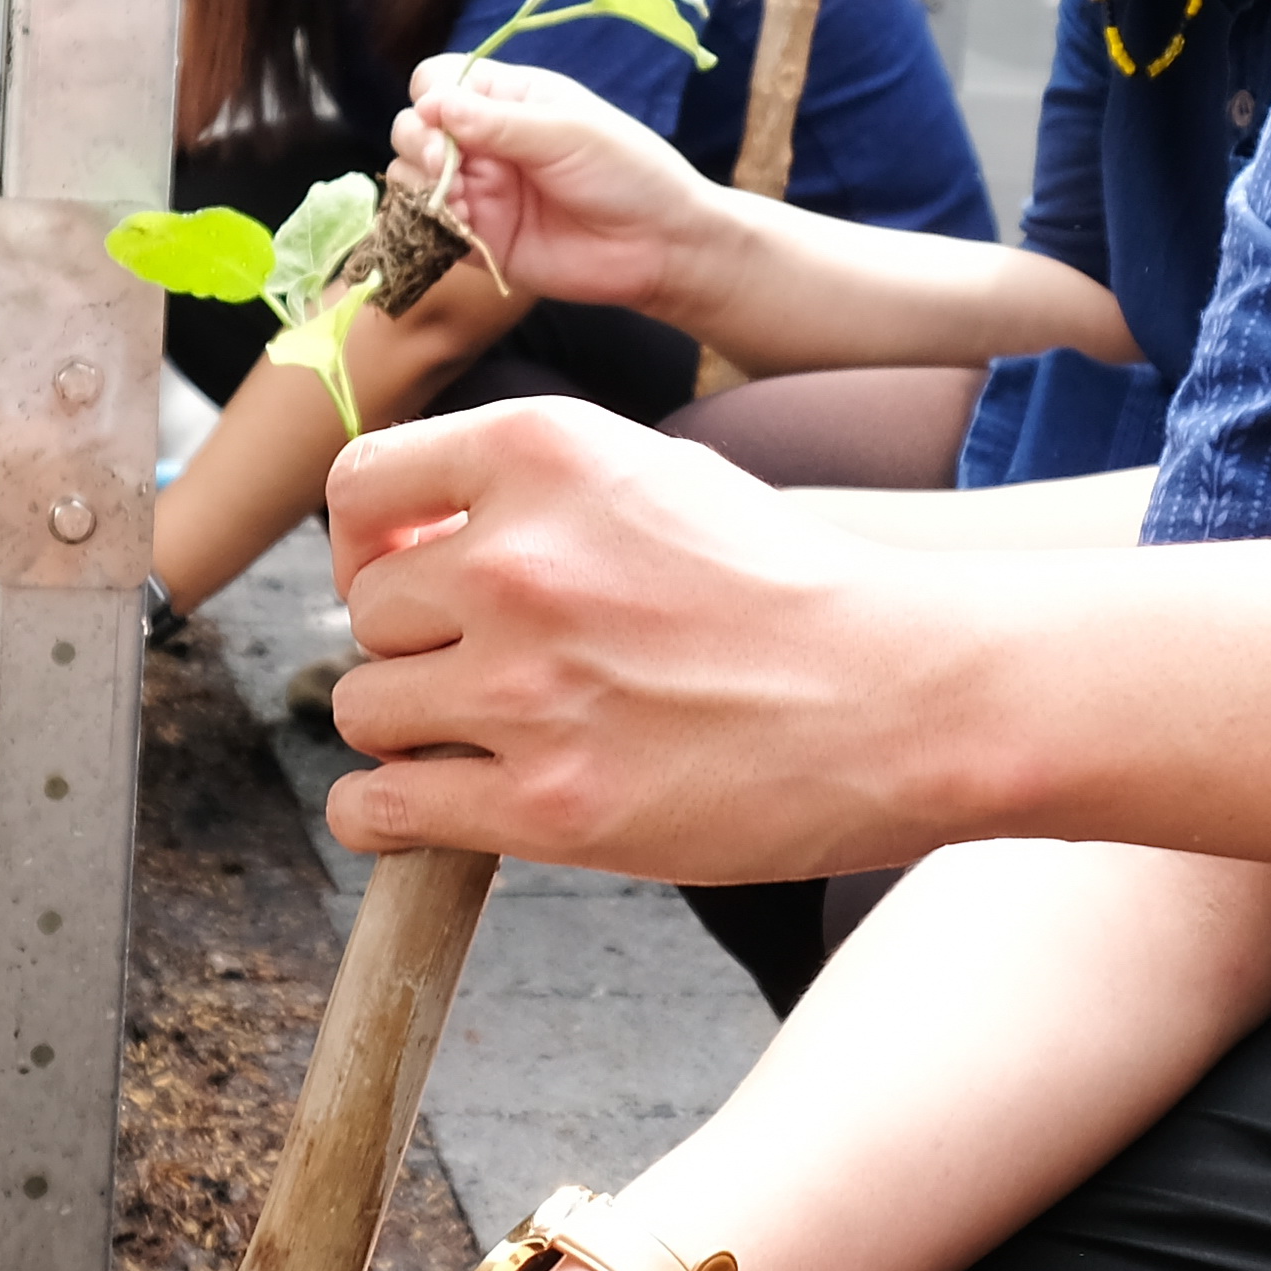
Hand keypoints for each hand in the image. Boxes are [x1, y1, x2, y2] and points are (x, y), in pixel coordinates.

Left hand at [321, 400, 974, 882]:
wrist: (909, 694)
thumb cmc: (800, 590)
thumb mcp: (663, 475)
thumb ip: (539, 489)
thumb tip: (424, 538)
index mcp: (541, 453)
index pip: (361, 486)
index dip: (369, 544)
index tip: (401, 579)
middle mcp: (515, 560)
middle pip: (367, 614)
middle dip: (414, 646)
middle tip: (485, 674)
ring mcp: (524, 685)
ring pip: (364, 709)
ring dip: (410, 731)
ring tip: (486, 739)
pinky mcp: (547, 804)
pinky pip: (382, 809)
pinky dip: (385, 818)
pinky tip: (425, 810)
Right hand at [387, 58, 735, 336]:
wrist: (660, 246)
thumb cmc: (628, 172)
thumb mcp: (568, 132)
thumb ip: (499, 122)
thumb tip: (433, 105)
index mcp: (509, 99)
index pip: (440, 81)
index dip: (432, 95)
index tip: (442, 116)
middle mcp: (485, 141)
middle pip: (414, 126)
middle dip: (418, 140)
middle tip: (444, 163)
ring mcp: (478, 190)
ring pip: (410, 175)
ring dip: (418, 182)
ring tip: (456, 199)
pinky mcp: (477, 239)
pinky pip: (427, 227)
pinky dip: (427, 223)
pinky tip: (458, 224)